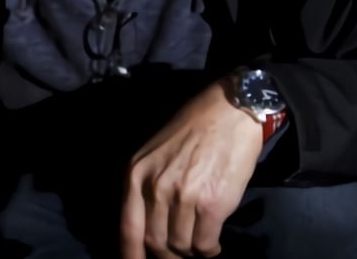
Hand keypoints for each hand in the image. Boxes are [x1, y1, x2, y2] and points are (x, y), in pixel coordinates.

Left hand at [120, 80, 261, 257]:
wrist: (229, 111)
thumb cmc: (193, 128)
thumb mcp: (154, 153)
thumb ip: (147, 185)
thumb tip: (149, 224)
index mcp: (136, 174)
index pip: (127, 229)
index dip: (130, 256)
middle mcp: (155, 187)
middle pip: (155, 242)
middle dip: (167, 255)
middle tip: (178, 254)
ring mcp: (184, 197)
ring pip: (181, 246)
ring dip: (190, 252)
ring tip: (198, 246)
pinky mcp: (213, 205)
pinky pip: (205, 244)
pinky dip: (209, 251)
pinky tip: (213, 245)